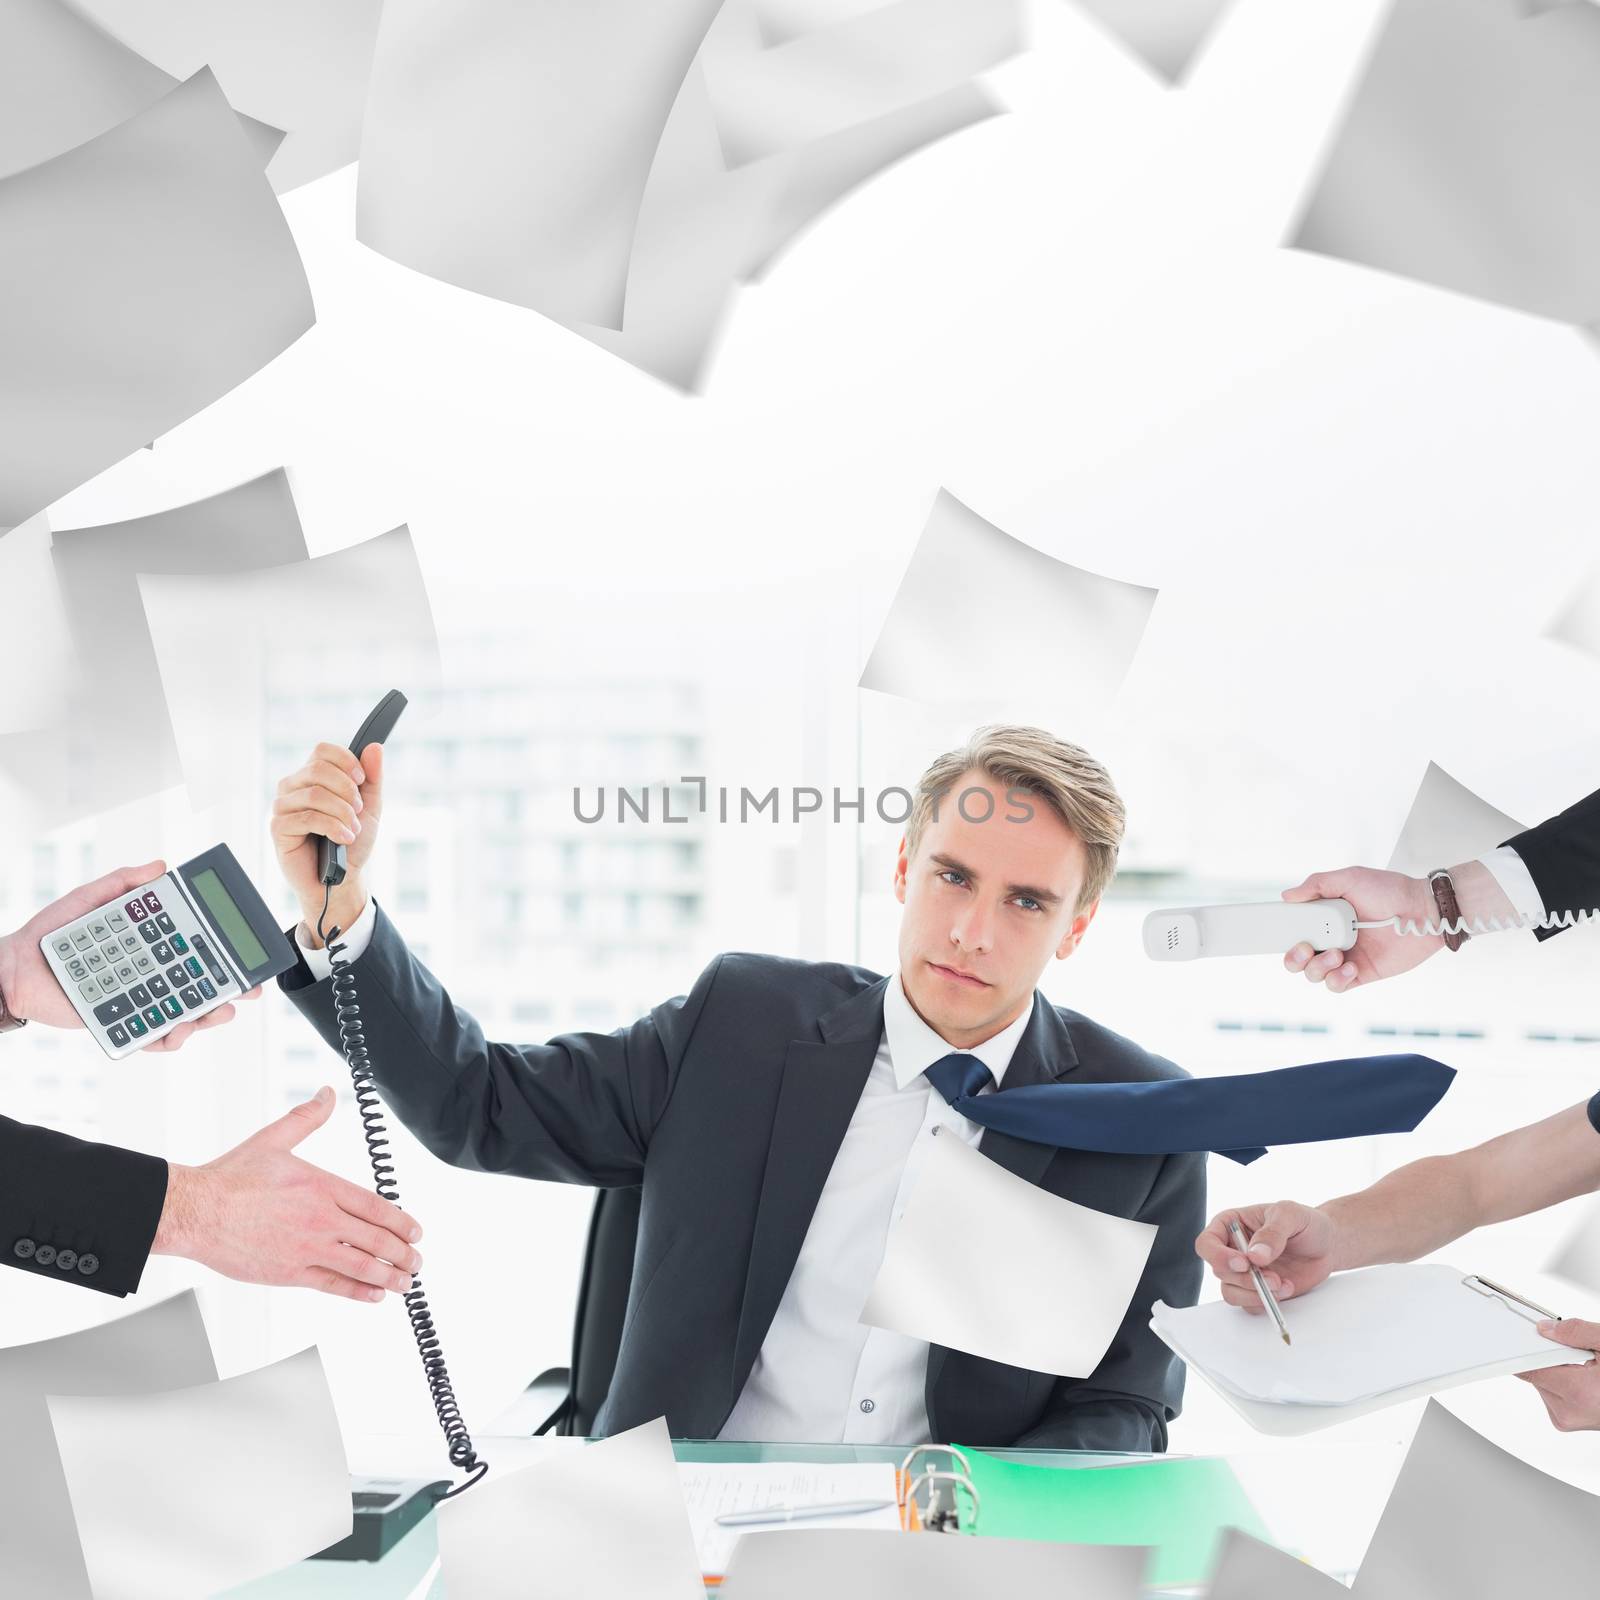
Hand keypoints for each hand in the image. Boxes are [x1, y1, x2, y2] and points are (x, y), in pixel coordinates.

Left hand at [0, 862, 259, 1049]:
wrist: (15, 969)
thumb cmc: (50, 933)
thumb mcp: (89, 899)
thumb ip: (124, 882)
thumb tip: (160, 866)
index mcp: (152, 944)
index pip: (196, 947)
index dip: (226, 952)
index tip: (246, 954)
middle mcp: (152, 973)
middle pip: (201, 984)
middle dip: (229, 989)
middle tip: (244, 990)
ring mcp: (140, 999)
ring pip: (185, 1013)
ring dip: (206, 1016)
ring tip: (212, 1013)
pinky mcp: (122, 1023)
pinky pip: (151, 1037)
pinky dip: (167, 1038)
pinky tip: (175, 1029)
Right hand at [154, 1086, 422, 1301]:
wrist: (193, 1211)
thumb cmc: (230, 1178)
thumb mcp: (274, 1139)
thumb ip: (307, 1118)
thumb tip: (327, 1093)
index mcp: (322, 1186)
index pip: (376, 1206)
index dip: (402, 1222)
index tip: (416, 1232)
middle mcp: (320, 1219)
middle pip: (375, 1239)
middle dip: (402, 1253)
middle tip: (417, 1261)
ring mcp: (306, 1249)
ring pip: (360, 1266)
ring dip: (389, 1276)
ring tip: (406, 1282)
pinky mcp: (288, 1273)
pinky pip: (332, 1285)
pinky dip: (358, 1292)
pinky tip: (375, 1296)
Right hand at [270, 740, 384, 945]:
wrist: (342, 878)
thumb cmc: (351, 841)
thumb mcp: (370, 807)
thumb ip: (372, 777)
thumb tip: (374, 747)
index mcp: (312, 776)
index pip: (322, 750)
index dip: (346, 761)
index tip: (361, 780)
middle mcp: (293, 787)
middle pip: (319, 769)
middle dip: (347, 791)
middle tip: (359, 812)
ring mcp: (283, 806)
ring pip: (315, 794)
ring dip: (343, 813)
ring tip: (353, 830)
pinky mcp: (279, 828)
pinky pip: (307, 818)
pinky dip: (332, 827)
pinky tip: (343, 839)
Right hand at [1195, 1201, 1340, 1310]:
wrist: (1327, 1245)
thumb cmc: (1305, 1223)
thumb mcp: (1290, 1215)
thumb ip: (1272, 1233)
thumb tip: (1254, 1256)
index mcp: (1230, 1225)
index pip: (1207, 1243)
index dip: (1218, 1256)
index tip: (1243, 1263)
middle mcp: (1232, 1250)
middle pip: (1219, 1271)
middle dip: (1246, 1279)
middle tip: (1273, 1277)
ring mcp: (1244, 1273)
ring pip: (1231, 1292)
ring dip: (1255, 1294)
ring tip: (1282, 1284)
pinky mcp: (1258, 1291)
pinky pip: (1249, 1305)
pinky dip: (1266, 1303)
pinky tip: (1286, 1289)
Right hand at [1280, 867, 1441, 994]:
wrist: (1424, 911)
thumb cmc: (1391, 890)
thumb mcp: (1350, 878)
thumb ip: (1317, 884)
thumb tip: (1287, 896)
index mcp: (1324, 917)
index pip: (1294, 930)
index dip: (1282, 936)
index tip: (1279, 934)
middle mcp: (1331, 939)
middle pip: (1297, 959)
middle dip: (1294, 958)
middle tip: (1306, 947)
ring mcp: (1346, 957)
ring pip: (1314, 975)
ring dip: (1317, 967)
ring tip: (1337, 954)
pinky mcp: (1361, 973)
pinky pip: (1337, 985)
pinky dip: (1337, 979)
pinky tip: (1349, 966)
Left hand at [1517, 1318, 1599, 1431]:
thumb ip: (1578, 1332)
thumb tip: (1547, 1328)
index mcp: (1577, 1393)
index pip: (1528, 1366)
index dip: (1524, 1346)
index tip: (1516, 1335)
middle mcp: (1568, 1412)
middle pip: (1537, 1369)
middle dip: (1553, 1354)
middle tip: (1579, 1353)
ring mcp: (1567, 1419)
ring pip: (1543, 1379)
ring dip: (1560, 1368)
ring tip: (1589, 1368)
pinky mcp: (1567, 1420)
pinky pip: (1552, 1390)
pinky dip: (1563, 1379)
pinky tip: (1585, 1377)